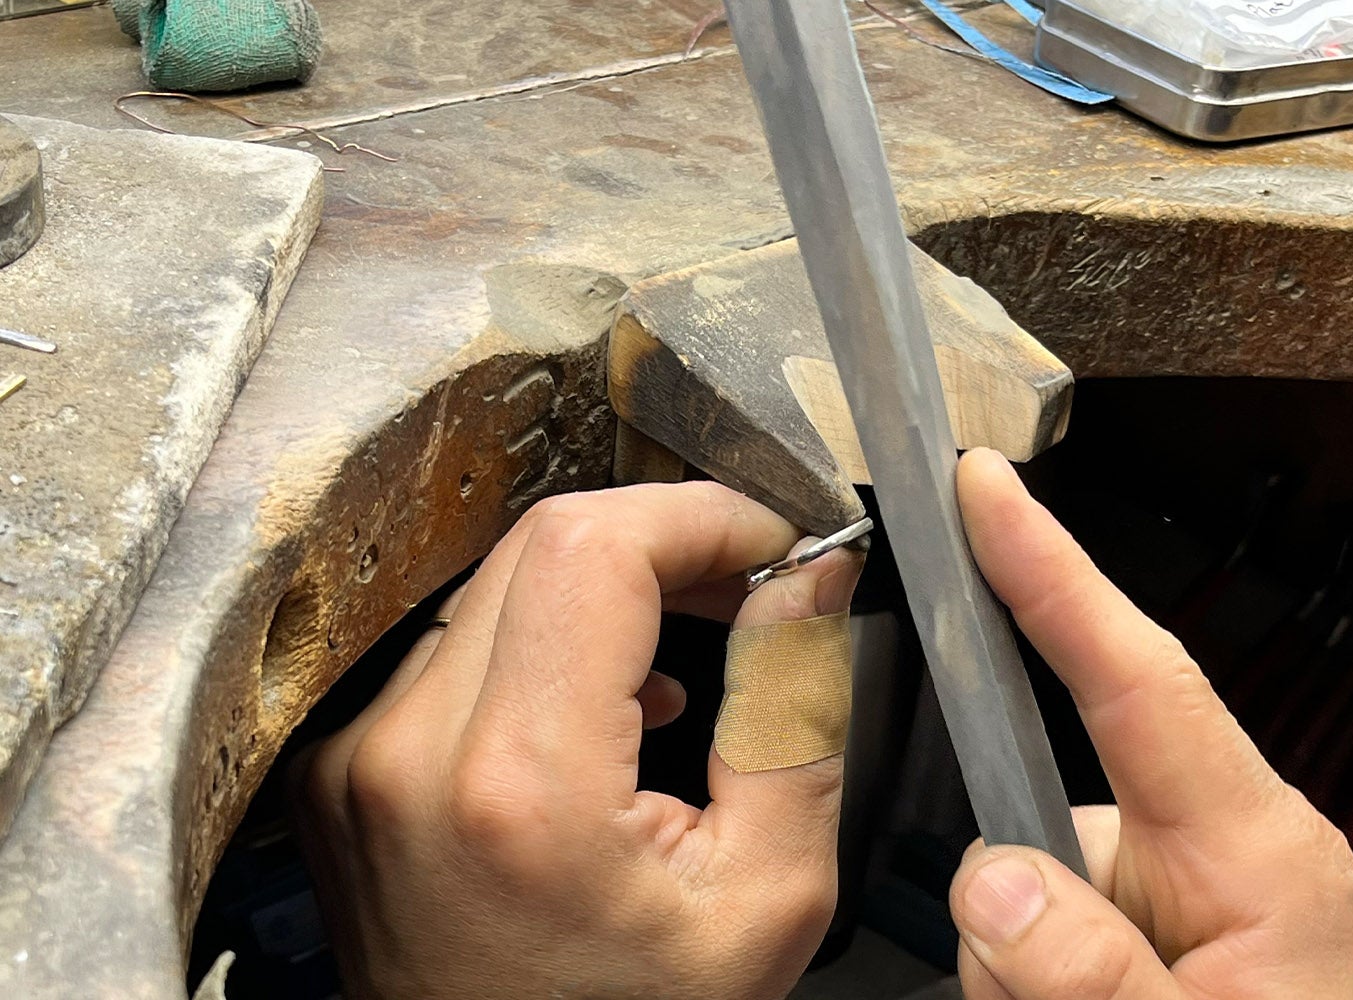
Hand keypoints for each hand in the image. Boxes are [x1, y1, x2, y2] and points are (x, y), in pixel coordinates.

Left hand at [293, 482, 862, 999]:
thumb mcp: (767, 894)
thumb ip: (793, 715)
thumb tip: (808, 583)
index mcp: (521, 786)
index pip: (594, 546)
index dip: (701, 517)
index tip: (770, 543)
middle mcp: (411, 757)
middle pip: (542, 545)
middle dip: (665, 542)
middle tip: (748, 587)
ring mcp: (362, 761)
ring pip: (499, 586)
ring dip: (606, 595)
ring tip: (688, 663)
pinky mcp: (348, 769)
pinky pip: (456, 647)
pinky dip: (545, 646)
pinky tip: (612, 710)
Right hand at [950, 449, 1352, 999]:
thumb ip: (1091, 973)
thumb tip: (993, 875)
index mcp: (1258, 849)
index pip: (1137, 677)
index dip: (1054, 572)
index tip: (988, 487)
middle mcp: (1232, 854)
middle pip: (1052, 814)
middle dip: (1014, 903)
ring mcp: (1204, 905)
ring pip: (1040, 892)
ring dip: (1032, 974)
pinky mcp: (1179, 946)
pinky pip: (1063, 937)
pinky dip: (1052, 986)